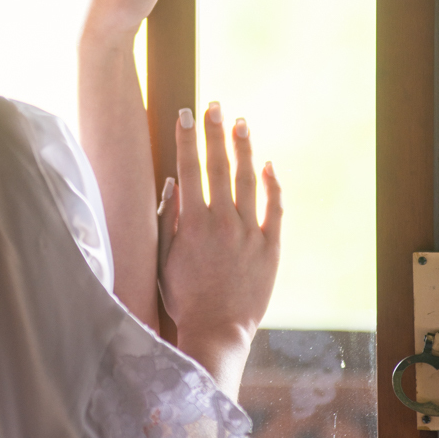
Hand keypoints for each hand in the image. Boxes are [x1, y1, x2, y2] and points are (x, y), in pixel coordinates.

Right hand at [158, 105, 281, 367]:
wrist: (218, 331)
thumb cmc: (185, 297)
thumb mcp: (164, 260)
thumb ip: (168, 220)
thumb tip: (172, 183)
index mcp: (192, 223)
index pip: (189, 168)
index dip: (187, 138)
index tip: (186, 114)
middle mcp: (222, 222)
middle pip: (218, 166)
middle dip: (215, 132)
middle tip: (215, 106)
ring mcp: (249, 233)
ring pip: (248, 180)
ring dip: (243, 149)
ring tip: (241, 123)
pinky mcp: (271, 247)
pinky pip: (274, 208)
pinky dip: (273, 184)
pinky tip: (269, 164)